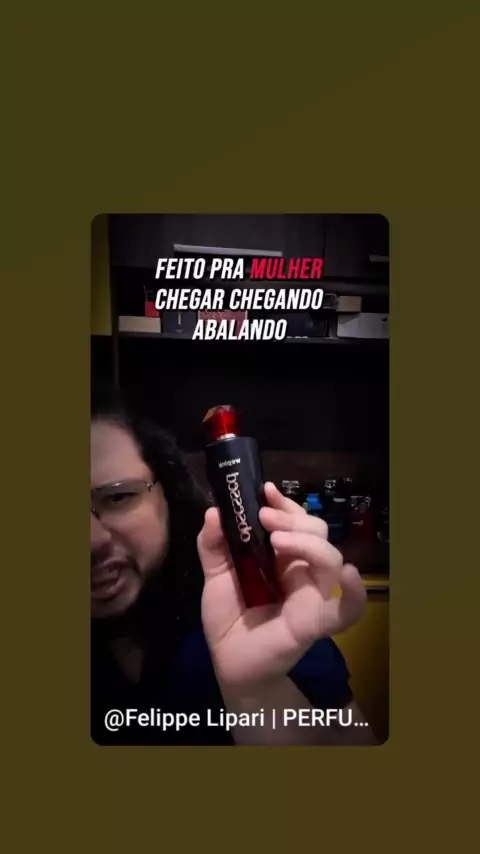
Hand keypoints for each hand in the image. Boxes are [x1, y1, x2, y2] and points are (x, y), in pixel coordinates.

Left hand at [197, 482, 366, 688]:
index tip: (266, 490)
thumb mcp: (215, 575)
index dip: (285, 504)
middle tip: (264, 517)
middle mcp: (302, 571)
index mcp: (282, 557)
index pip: (296, 522)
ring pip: (330, 558)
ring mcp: (313, 595)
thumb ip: (212, 545)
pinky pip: (347, 611)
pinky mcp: (315, 623)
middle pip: (317, 533)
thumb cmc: (229, 617)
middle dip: (293, 518)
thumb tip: (214, 512)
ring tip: (277, 539)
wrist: (227, 662)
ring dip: (307, 542)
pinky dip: (355, 594)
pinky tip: (348, 575)